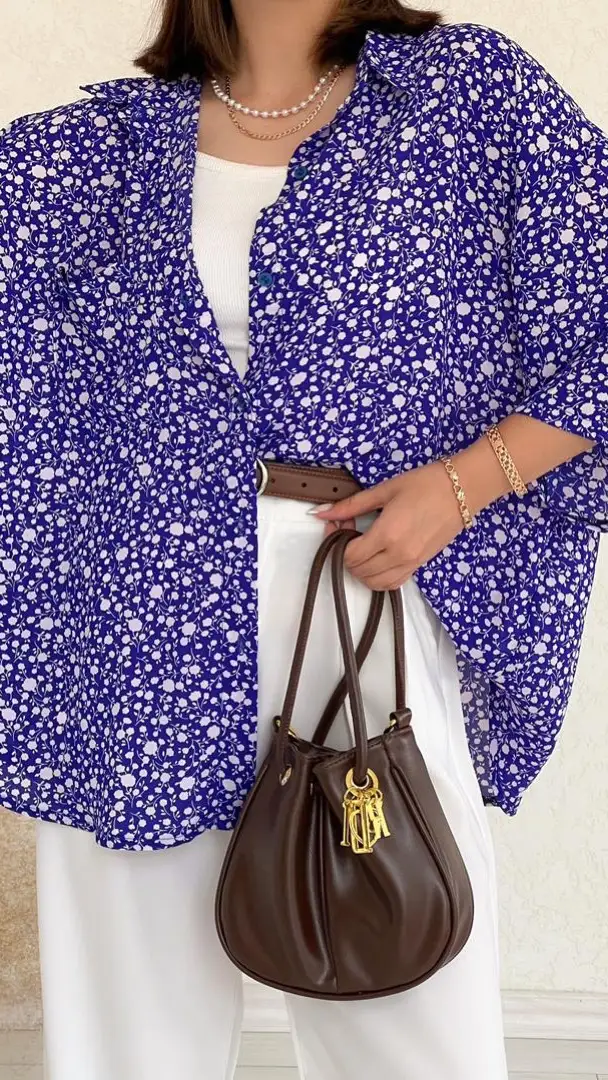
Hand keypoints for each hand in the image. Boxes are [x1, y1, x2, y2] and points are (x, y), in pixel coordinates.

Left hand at [315, 460, 465, 590]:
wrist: (462, 489)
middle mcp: (399, 554)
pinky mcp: (420, 565)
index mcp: (387, 534)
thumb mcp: (384, 490)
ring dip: (361, 569)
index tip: (339, 525)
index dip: (337, 542)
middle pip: (359, 571)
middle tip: (351, 531)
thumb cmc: (425, 484)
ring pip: (375, 583)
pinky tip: (378, 559)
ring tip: (363, 547)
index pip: (350, 555)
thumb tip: (321, 512)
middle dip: (347, 554)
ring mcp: (411, 562)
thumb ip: (351, 505)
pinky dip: (379, 578)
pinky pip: (393, 583)